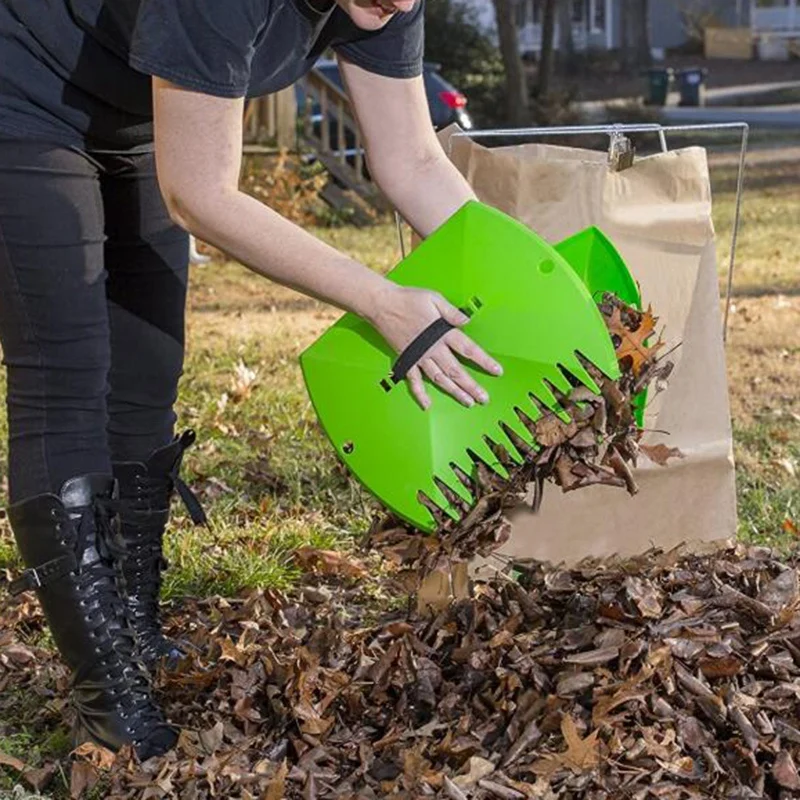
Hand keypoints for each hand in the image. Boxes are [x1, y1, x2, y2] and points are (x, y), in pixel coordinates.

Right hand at [368, 284, 502, 409]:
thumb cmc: (409, 299)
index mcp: (442, 333)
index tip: (497, 371)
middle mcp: (432, 348)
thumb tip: (467, 321)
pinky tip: (427, 405)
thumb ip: (451, 312)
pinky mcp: (407, 360)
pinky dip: (420, 393)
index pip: (468, 349)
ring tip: (468, 402)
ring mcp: (419, 356)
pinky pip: (414, 381)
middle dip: (471, 385)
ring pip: (439, 379)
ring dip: (454, 391)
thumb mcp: (434, 298)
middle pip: (456, 370)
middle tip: (484, 398)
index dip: (484, 361)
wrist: (382, 304)